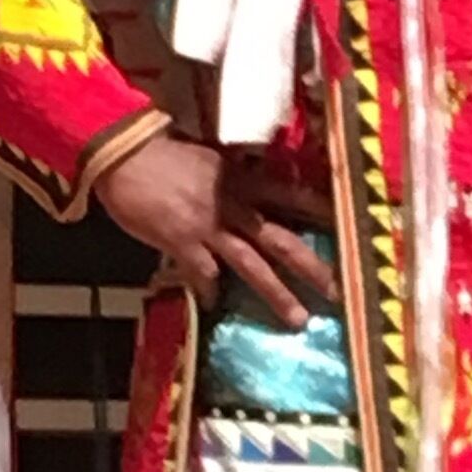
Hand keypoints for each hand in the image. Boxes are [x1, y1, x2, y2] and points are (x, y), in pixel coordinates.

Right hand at [95, 137, 339, 329]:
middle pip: (281, 239)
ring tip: (298, 319)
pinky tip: (214, 305)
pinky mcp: (182, 243)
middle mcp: (233, 205)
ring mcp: (209, 227)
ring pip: (253, 265)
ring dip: (278, 294)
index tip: (346, 224)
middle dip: (311, 266)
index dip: (317, 210)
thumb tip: (249, 188)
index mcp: (241, 179)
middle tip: (337, 291)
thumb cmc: (162, 152)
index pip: (290, 194)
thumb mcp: (208, 160)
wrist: (124, 153)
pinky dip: (210, 291)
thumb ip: (231, 179)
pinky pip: (203, 274)